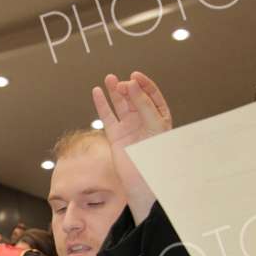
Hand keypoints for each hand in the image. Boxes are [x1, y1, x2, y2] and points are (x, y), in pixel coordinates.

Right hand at [92, 71, 171, 222]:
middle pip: (134, 97)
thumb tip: (130, 84)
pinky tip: (97, 92)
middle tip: (121, 84)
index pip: (151, 94)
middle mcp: (143, 120)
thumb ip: (143, 103)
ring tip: (109, 79)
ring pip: (120, 105)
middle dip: (127, 88)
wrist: (143, 179)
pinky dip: (101, 104)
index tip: (135, 77)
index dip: (143, 83)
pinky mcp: (115, 135)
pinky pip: (107, 116)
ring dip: (114, 91)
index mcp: (158, 116)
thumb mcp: (154, 124)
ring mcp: (128, 127)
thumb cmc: (155, 154)